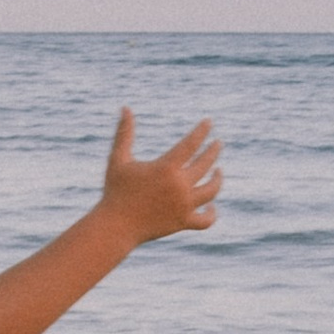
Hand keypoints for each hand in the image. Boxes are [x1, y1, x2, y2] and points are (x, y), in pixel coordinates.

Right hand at [97, 108, 220, 244]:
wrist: (115, 226)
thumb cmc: (115, 190)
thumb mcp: (118, 159)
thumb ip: (124, 133)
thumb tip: (125, 107)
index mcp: (166, 167)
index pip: (191, 143)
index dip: (202, 130)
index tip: (208, 122)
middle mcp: (179, 185)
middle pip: (206, 164)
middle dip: (214, 151)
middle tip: (217, 143)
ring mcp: (183, 206)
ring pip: (211, 190)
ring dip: (218, 179)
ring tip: (218, 170)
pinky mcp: (183, 222)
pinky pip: (206, 220)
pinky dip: (211, 213)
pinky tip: (211, 205)